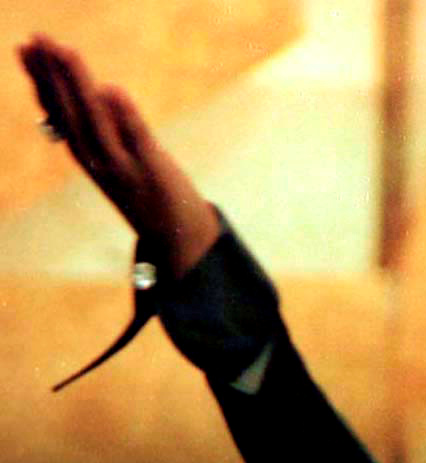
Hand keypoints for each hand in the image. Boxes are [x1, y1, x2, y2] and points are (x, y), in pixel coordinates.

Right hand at [18, 33, 218, 277]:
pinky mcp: (152, 169)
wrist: (178, 239)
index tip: (26, 48)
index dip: (41, 80)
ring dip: (79, 84)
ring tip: (65, 51)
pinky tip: (111, 89)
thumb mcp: (113, 162)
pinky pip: (136, 138)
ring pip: (96, 120)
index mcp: (85, 155)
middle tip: (37, 39)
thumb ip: (100, 133)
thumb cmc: (146, 193)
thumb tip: (92, 94)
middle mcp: (97, 159)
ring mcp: (123, 165)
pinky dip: (124, 115)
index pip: (58, 111)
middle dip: (52, 74)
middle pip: (70, 111)